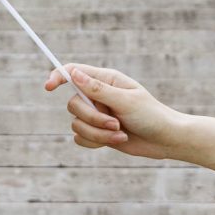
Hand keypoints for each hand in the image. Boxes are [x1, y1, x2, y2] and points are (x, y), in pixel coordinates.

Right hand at [45, 63, 187, 159]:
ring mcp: (97, 114)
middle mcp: (98, 96)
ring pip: (77, 124)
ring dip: (99, 133)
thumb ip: (97, 89)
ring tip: (121, 133)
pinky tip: (117, 140)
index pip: (74, 72)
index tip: (49, 87)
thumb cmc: (151, 115)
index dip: (58, 76)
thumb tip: (73, 73)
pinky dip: (97, 142)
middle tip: (116, 123)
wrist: (165, 140)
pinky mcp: (97, 132)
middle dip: (93, 118)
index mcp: (106, 80)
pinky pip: (81, 138)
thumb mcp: (125, 101)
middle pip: (73, 104)